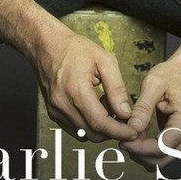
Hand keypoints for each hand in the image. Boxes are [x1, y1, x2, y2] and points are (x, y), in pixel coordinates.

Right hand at [34, 23, 137, 143]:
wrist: (47, 45)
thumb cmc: (74, 49)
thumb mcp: (104, 60)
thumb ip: (117, 88)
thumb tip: (125, 112)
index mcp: (76, 90)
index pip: (100, 123)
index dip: (119, 131)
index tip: (133, 132)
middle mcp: (63, 105)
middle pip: (93, 134)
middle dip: (112, 131)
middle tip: (124, 116)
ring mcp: (56, 111)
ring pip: (84, 134)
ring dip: (100, 127)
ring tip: (108, 105)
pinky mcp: (53, 113)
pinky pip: (75, 129)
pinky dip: (89, 124)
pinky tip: (95, 107)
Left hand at [120, 58, 180, 170]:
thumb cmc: (171, 74)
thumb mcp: (153, 84)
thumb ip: (143, 107)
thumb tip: (132, 128)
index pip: (161, 148)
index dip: (140, 149)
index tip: (123, 141)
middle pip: (162, 159)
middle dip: (140, 154)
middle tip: (122, 140)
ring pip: (162, 159)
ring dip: (143, 153)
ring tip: (128, 137)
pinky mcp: (179, 137)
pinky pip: (163, 150)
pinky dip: (148, 148)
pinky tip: (137, 136)